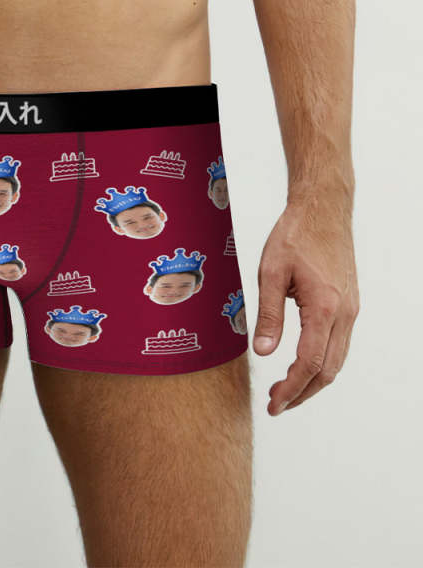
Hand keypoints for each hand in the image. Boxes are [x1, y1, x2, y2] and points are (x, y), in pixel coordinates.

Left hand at [252, 197, 358, 414]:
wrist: (323, 210)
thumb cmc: (295, 236)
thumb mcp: (271, 273)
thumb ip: (268, 315)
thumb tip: (263, 352)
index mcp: (325, 308)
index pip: (310, 362)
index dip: (291, 388)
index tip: (274, 403)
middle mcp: (345, 313)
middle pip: (328, 370)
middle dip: (302, 392)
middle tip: (276, 404)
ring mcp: (351, 309)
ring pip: (337, 359)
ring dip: (312, 379)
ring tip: (284, 388)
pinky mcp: (349, 304)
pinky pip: (339, 343)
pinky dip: (322, 361)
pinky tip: (300, 362)